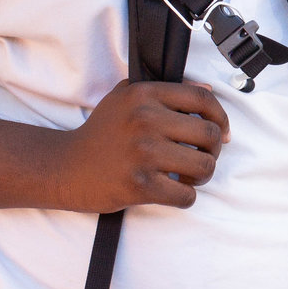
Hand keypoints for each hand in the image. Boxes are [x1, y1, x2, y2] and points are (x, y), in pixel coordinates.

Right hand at [55, 80, 230, 212]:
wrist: (65, 168)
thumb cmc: (100, 134)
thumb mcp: (125, 98)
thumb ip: (167, 91)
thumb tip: (211, 92)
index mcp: (144, 95)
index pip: (202, 99)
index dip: (221, 117)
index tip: (222, 133)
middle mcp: (144, 120)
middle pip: (209, 135)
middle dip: (214, 151)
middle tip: (202, 157)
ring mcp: (142, 153)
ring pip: (204, 167)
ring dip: (202, 176)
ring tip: (187, 175)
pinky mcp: (139, 185)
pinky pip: (186, 195)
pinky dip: (185, 197)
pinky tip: (173, 191)